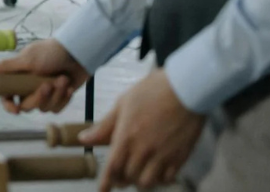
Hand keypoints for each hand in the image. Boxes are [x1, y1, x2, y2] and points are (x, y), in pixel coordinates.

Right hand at [0, 39, 88, 113]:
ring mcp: (44, 93)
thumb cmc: (51, 52)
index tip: (16, 109)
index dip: (9, 105)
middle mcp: (29, 87)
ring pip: (43, 108)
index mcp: (18, 77)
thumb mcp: (27, 59)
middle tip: (47, 86)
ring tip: (62, 79)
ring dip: (55, 95)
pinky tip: (69, 86)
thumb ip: (6, 67)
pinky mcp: (59, 97)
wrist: (79, 53)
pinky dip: (64, 98)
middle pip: (26, 105)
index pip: (6, 96)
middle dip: (38, 97)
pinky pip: (57, 108)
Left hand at [82, 68, 204, 190]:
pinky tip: (156, 173)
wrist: (185, 88)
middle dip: (121, 180)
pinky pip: (168, 179)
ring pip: (148, 183)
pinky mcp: (180, 157)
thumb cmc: (152, 91)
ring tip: (136, 175)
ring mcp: (164, 155)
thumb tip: (84, 139)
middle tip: (119, 176)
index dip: (106, 182)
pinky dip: (160, 180)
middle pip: (129, 177)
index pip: (113, 167)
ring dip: (139, 182)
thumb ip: (104, 126)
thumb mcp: (122, 104)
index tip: (102, 190)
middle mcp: (144, 150)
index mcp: (127, 136)